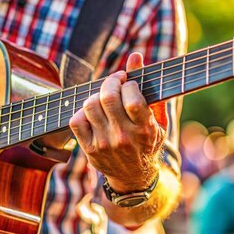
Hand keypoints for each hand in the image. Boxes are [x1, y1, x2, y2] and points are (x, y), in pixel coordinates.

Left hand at [69, 53, 164, 191]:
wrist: (135, 177)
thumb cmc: (148, 142)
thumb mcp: (156, 119)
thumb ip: (149, 87)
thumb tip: (135, 55)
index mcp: (144, 129)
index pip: (131, 98)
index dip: (128, 83)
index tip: (129, 83)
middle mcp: (123, 137)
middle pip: (107, 97)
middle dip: (110, 83)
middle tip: (115, 83)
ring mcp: (104, 144)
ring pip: (90, 105)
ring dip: (96, 95)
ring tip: (104, 98)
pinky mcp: (89, 149)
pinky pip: (76, 120)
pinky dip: (83, 111)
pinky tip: (93, 112)